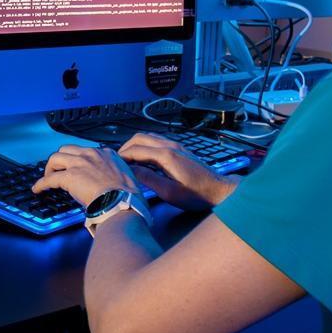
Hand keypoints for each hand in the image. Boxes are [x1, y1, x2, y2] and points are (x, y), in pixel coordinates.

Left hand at [32, 145, 141, 206]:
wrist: (122, 202)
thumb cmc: (127, 195)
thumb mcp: (126, 175)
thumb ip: (116, 172)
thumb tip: (110, 182)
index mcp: (107, 153)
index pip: (86, 151)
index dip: (79, 159)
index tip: (76, 167)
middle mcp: (92, 154)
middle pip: (67, 149)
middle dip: (61, 159)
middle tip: (59, 169)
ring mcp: (80, 164)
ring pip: (55, 157)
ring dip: (50, 167)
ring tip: (48, 176)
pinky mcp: (70, 176)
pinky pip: (49, 178)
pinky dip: (41, 183)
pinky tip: (38, 189)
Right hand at [118, 132, 238, 211]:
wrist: (219, 190)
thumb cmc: (196, 195)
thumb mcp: (169, 192)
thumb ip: (148, 179)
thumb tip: (130, 171)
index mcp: (166, 156)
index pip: (135, 150)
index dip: (121, 157)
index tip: (112, 166)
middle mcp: (170, 146)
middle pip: (140, 137)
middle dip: (125, 148)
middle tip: (118, 163)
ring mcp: (176, 145)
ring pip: (149, 137)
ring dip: (136, 146)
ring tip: (128, 162)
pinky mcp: (180, 149)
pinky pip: (157, 141)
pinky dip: (145, 147)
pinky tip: (144, 161)